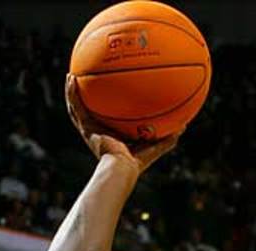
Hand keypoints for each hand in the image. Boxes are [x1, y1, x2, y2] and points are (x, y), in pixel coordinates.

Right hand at [65, 76, 179, 174]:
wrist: (121, 169)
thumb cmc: (136, 163)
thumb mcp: (155, 147)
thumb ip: (168, 138)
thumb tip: (185, 127)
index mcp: (112, 136)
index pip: (108, 119)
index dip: (108, 107)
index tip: (110, 93)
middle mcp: (98, 132)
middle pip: (90, 111)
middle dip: (87, 97)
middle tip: (87, 81)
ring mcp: (89, 130)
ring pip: (77, 108)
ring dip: (73, 92)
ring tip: (71, 76)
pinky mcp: (85, 128)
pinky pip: (76, 108)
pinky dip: (71, 93)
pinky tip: (71, 78)